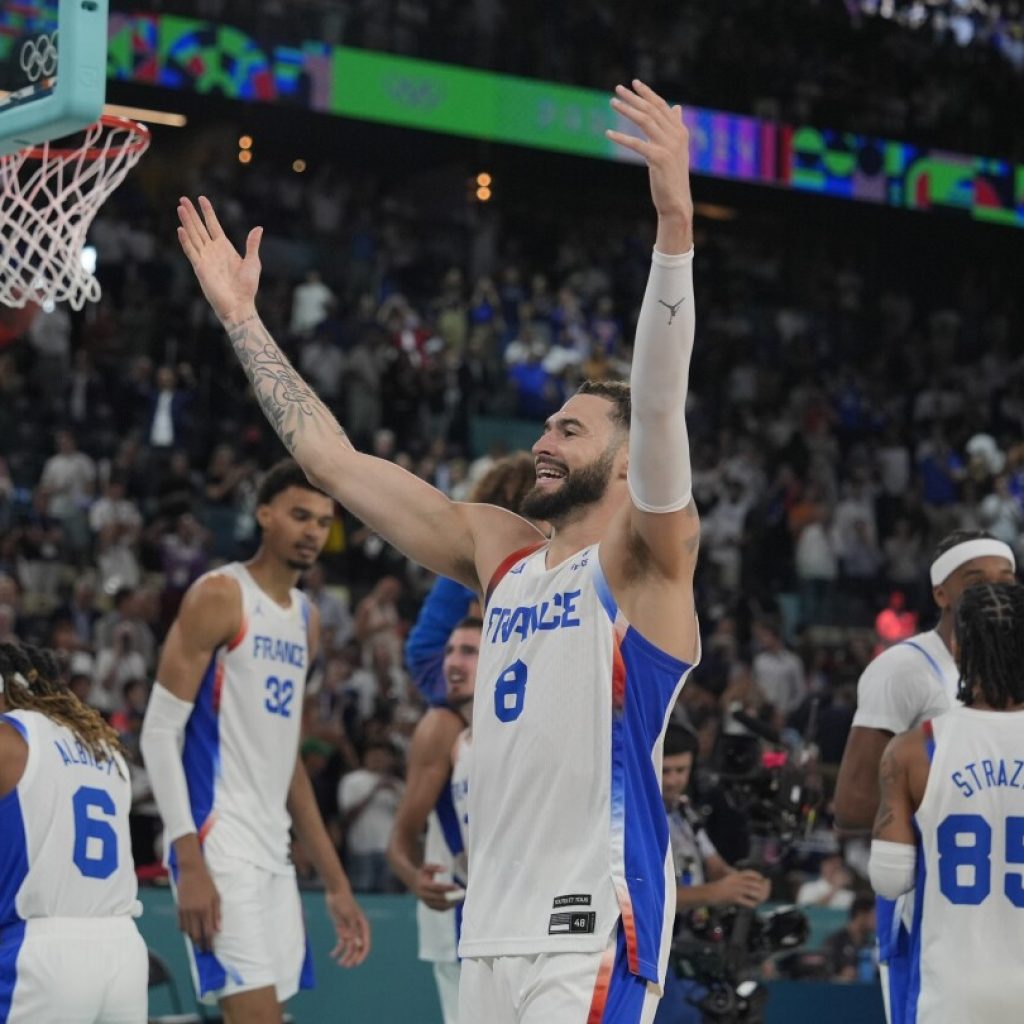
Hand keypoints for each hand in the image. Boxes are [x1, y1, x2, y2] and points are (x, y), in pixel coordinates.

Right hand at [176, 196, 262, 323]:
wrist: (240, 305)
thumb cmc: (247, 287)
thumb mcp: (253, 262)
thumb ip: (252, 244)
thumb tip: (258, 228)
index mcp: (225, 248)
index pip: (213, 225)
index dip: (207, 212)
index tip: (201, 198)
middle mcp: (213, 251)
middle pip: (200, 228)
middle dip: (192, 213)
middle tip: (183, 198)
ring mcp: (205, 259)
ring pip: (193, 236)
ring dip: (187, 222)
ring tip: (180, 207)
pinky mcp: (200, 269)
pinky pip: (191, 252)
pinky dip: (185, 241)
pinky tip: (180, 229)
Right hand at [176, 859, 220, 952]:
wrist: (192, 872)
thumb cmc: (207, 883)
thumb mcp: (217, 896)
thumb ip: (217, 914)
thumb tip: (218, 930)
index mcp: (206, 909)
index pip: (208, 932)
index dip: (209, 943)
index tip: (211, 950)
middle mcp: (195, 913)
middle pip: (197, 935)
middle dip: (201, 945)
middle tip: (204, 950)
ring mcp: (185, 912)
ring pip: (188, 932)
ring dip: (193, 939)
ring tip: (198, 943)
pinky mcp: (178, 909)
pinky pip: (181, 926)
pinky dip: (185, 931)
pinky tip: (189, 932)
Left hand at [325, 887, 370, 966]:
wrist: (335, 893)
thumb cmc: (344, 902)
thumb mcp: (348, 916)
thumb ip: (351, 929)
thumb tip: (353, 943)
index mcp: (363, 926)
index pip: (365, 944)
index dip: (362, 955)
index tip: (356, 963)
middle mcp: (357, 929)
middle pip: (357, 947)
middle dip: (352, 957)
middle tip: (346, 965)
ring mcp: (350, 930)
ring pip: (349, 947)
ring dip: (345, 956)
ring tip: (339, 963)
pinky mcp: (342, 929)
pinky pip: (341, 943)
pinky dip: (337, 949)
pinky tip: (332, 955)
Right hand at [414, 863, 462, 911]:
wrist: (413, 882)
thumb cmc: (423, 873)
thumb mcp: (427, 866)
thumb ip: (436, 867)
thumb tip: (446, 869)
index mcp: (424, 885)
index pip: (437, 887)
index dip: (448, 887)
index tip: (458, 886)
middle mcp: (424, 895)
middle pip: (440, 898)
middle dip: (452, 896)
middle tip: (462, 894)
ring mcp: (426, 902)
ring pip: (440, 906)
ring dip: (452, 903)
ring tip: (461, 899)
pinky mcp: (429, 906)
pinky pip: (439, 909)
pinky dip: (448, 907)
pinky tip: (456, 902)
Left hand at [606, 80, 692, 234]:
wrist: (676, 202)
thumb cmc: (672, 176)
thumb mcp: (675, 149)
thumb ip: (674, 128)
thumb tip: (676, 107)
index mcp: (680, 131)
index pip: (662, 106)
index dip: (647, 93)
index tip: (634, 83)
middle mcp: (676, 136)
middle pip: (652, 110)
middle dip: (634, 98)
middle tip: (617, 89)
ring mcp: (669, 146)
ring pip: (645, 121)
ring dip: (627, 110)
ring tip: (612, 103)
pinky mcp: (659, 158)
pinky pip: (636, 144)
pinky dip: (621, 138)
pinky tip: (609, 133)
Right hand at [713, 870, 770, 908]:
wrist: (709, 893)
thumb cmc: (719, 887)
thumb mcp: (729, 879)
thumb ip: (738, 880)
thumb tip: (750, 883)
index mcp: (736, 875)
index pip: (752, 873)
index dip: (759, 877)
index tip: (763, 881)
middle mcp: (738, 880)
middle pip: (757, 884)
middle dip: (763, 889)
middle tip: (764, 894)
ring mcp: (737, 889)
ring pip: (755, 893)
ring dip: (759, 898)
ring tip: (759, 901)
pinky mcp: (735, 898)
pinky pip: (749, 902)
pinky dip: (753, 905)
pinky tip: (752, 905)